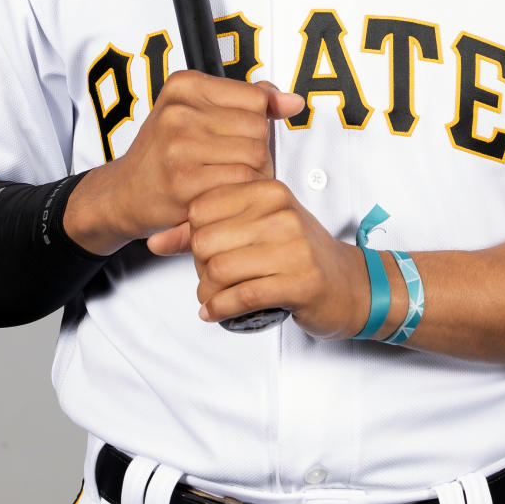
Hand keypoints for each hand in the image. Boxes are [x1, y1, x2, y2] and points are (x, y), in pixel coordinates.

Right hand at [63, 73, 302, 255]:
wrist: (123, 193)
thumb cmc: (164, 152)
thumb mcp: (198, 112)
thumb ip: (247, 100)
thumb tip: (293, 101)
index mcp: (184, 85)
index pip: (256, 97)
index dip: (257, 121)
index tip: (238, 134)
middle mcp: (180, 110)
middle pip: (259, 128)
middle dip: (256, 150)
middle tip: (231, 163)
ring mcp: (180, 145)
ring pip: (256, 156)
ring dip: (253, 174)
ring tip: (228, 179)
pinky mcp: (185, 181)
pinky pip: (242, 183)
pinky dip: (241, 193)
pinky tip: (222, 194)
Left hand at [188, 179, 371, 338]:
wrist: (351, 285)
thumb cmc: (298, 255)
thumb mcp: (256, 229)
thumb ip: (206, 230)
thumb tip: (153, 241)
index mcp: (268, 191)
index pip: (200, 208)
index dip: (191, 235)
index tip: (204, 251)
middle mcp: (280, 213)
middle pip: (205, 241)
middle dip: (198, 267)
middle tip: (209, 278)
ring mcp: (293, 247)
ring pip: (219, 270)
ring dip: (207, 292)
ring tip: (212, 297)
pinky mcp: (300, 282)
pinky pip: (241, 297)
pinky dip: (220, 309)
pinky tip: (216, 312)